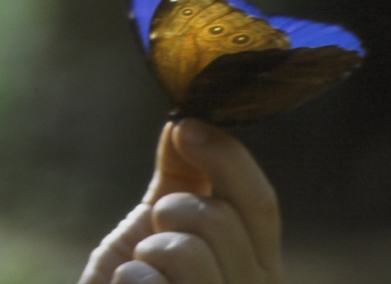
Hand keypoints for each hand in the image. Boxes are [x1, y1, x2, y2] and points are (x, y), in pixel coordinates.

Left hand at [78, 119, 281, 283]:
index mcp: (257, 268)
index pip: (261, 204)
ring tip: (142, 275)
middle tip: (153, 234)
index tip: (186, 128)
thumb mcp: (155, 227)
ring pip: (189, 253)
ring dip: (148, 253)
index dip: (227, 158)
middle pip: (221, 220)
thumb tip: (185, 123)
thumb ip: (179, 181)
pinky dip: (129, 282)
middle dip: (173, 212)